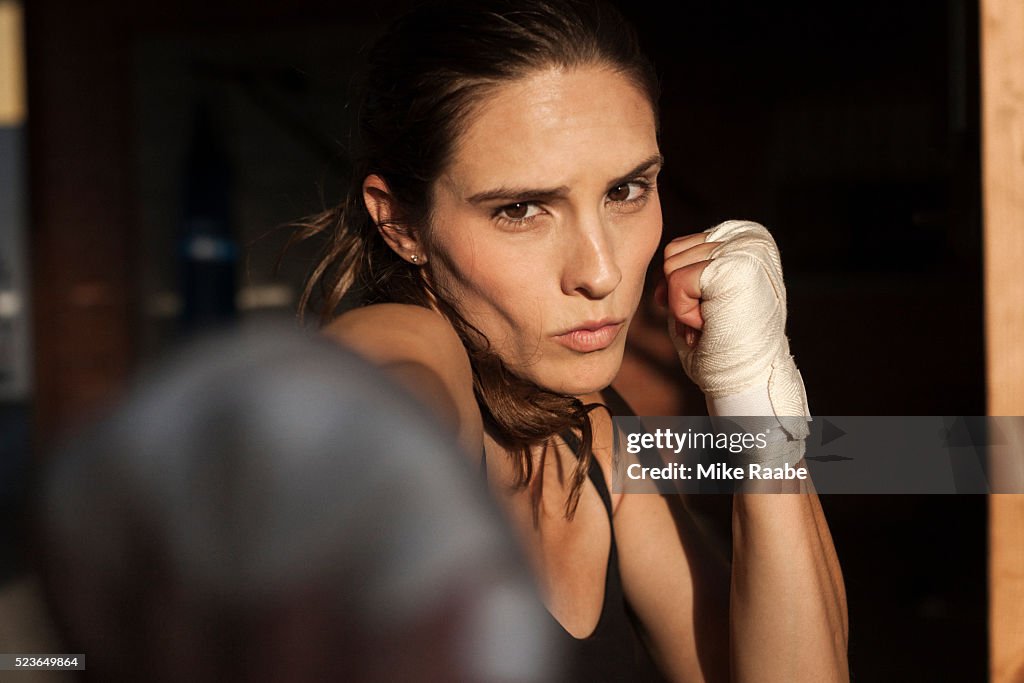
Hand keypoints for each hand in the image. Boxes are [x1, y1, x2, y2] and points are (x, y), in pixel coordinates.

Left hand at [659, 220, 808, 442]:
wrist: (747, 378)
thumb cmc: (723, 342)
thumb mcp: (701, 295)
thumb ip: (685, 269)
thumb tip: (659, 269)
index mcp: (744, 236)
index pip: (680, 247)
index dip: (679, 285)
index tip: (705, 313)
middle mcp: (748, 236)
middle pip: (673, 254)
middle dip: (680, 296)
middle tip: (709, 322)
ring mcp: (743, 249)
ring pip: (671, 267)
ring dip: (683, 304)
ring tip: (713, 321)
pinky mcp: (733, 267)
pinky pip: (677, 283)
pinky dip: (684, 312)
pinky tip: (709, 324)